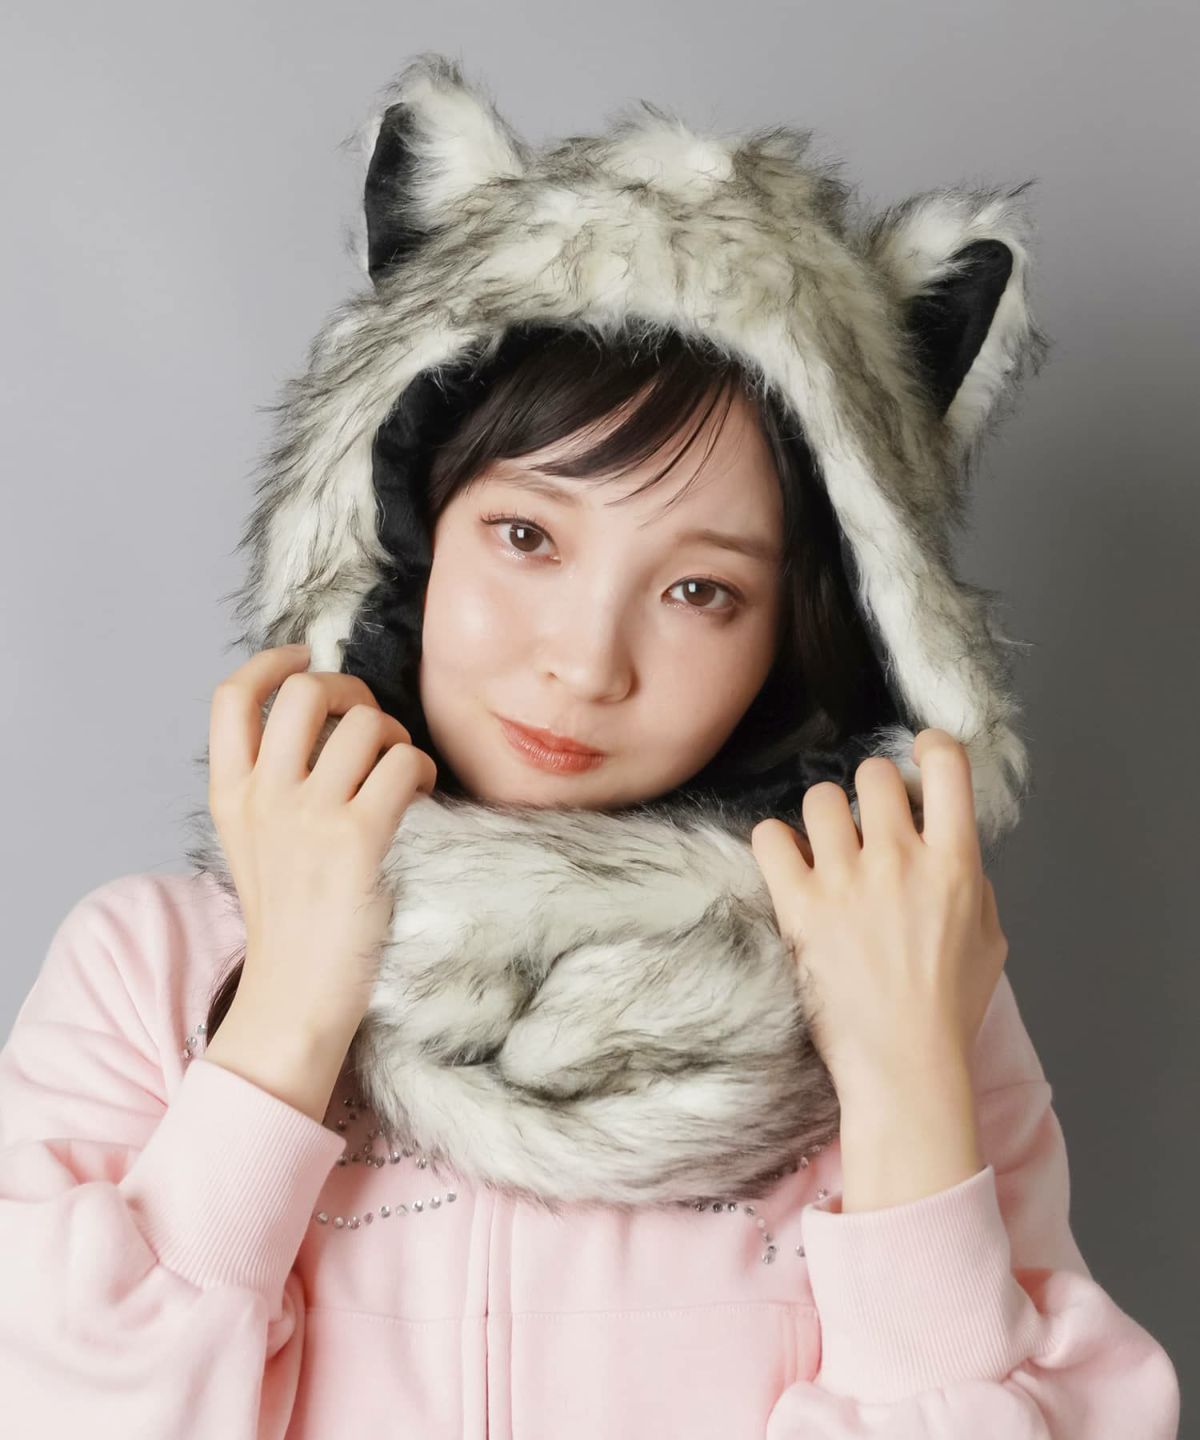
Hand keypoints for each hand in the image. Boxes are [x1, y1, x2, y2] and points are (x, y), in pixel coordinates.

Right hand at [205, 643, 437, 1047]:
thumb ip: (269, 786)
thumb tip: (321, 723)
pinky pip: (401, 764)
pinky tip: (419, 794)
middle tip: (370, 722)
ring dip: (395, 737)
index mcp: (230, 795)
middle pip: (307, 693)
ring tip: (400, 772)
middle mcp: (263, 796)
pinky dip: (420, 770)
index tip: (302, 656)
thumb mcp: (253, 846)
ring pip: (365, 724)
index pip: (232, 699)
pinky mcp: (356, 839)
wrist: (295, 998)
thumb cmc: (289, 922)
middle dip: (352, 691)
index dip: (271, 664)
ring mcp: (307, 816)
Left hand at [749, 729, 1007, 1097]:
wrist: (904, 1065)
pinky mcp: (799, 905)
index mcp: (955, 863)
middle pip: (874, 773)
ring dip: (823, 818)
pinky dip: (776, 843)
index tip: (918, 754)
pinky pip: (770, 836)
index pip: (948, 766)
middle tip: (867, 825)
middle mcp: (900, 858)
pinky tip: (789, 864)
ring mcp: (846, 879)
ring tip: (826, 851)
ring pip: (820, 798)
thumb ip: (968, 878)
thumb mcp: (989, 938)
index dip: (931, 747)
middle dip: (870, 791)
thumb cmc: (950, 1008)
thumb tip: (944, 841)